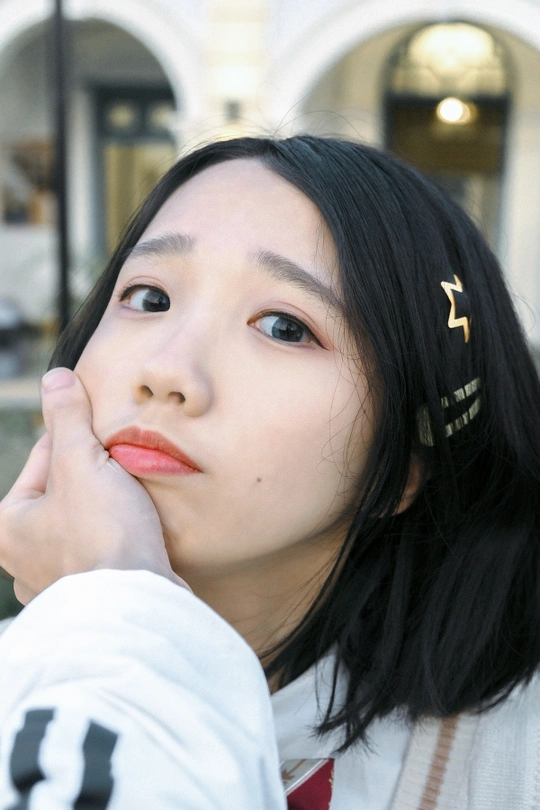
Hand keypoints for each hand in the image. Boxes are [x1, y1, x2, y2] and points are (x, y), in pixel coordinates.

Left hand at [0, 367, 187, 604]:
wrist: (139, 602)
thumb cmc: (103, 533)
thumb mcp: (82, 460)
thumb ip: (68, 417)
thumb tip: (56, 377)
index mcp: (8, 524)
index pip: (45, 458)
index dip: (81, 439)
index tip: (107, 439)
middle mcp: (22, 559)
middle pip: (65, 492)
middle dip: (95, 476)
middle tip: (123, 469)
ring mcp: (55, 582)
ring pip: (84, 523)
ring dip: (108, 509)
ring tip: (133, 502)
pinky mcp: (90, 598)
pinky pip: (101, 553)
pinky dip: (117, 540)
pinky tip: (136, 534)